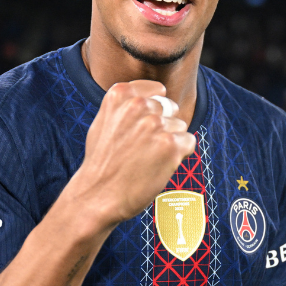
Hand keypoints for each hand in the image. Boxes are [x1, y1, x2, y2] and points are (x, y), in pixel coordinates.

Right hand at [72, 80, 195, 226]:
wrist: (97, 195)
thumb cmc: (102, 162)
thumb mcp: (104, 120)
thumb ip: (128, 104)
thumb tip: (155, 97)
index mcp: (121, 94)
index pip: (158, 91)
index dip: (153, 111)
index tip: (139, 127)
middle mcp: (139, 104)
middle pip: (171, 108)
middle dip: (162, 126)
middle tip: (142, 147)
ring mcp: (155, 124)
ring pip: (180, 126)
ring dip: (170, 142)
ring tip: (147, 158)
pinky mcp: (170, 145)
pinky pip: (188, 142)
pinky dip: (179, 155)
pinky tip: (159, 164)